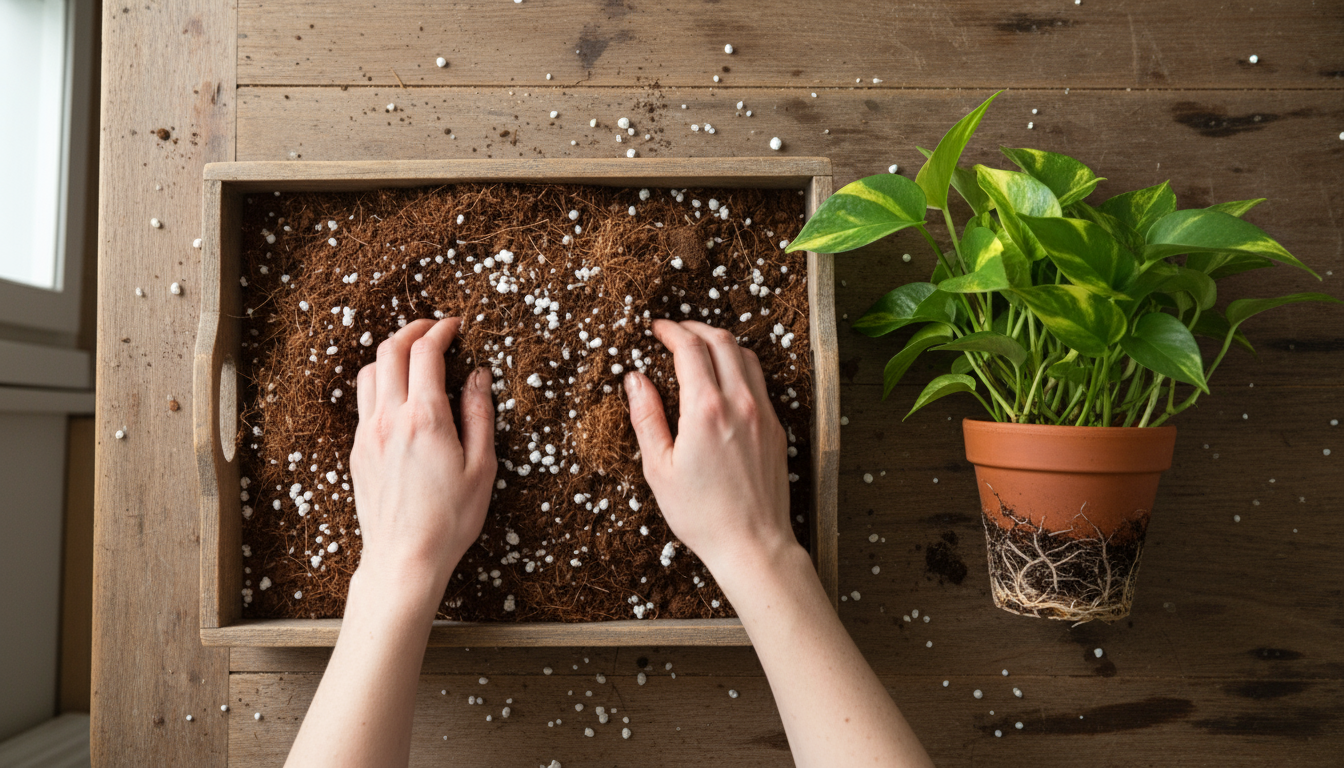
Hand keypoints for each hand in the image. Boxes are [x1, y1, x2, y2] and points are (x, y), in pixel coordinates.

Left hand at [350, 318, 495, 596]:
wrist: (404, 559)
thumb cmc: (450, 520)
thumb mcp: (482, 467)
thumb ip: (479, 414)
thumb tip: (478, 376)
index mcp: (425, 419)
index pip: (425, 353)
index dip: (441, 330)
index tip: (455, 326)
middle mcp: (389, 419)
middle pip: (389, 351)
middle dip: (412, 330)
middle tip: (433, 329)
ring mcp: (368, 434)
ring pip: (368, 372)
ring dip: (390, 355)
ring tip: (413, 358)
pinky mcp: (358, 451)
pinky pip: (364, 402)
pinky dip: (381, 384)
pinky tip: (400, 397)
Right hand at [624, 319, 797, 586]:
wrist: (753, 544)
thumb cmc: (701, 514)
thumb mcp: (659, 468)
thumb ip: (646, 417)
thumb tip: (635, 378)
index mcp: (706, 410)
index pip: (690, 348)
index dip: (671, 331)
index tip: (656, 328)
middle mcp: (740, 403)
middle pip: (722, 341)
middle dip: (696, 328)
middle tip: (675, 331)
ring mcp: (763, 414)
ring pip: (746, 356)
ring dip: (721, 343)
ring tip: (699, 348)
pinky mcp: (776, 427)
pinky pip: (759, 381)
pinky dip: (739, 366)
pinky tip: (722, 380)